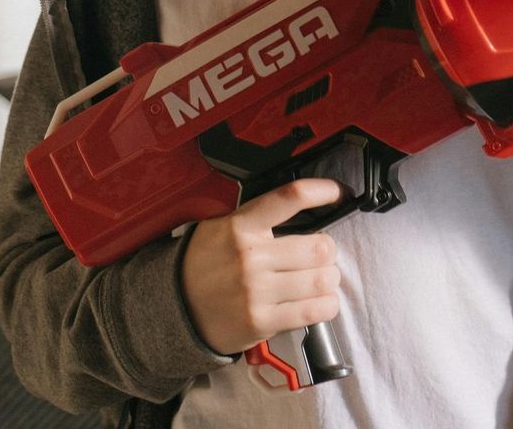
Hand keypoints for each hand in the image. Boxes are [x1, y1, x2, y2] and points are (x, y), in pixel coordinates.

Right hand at [179, 178, 343, 356]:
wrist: (176, 308)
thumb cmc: (203, 265)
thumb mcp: (220, 227)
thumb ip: (258, 217)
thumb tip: (305, 206)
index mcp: (240, 226)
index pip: (289, 198)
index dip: (321, 191)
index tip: (336, 192)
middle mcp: (249, 257)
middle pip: (319, 246)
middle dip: (327, 251)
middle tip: (320, 255)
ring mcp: (256, 291)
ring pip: (322, 280)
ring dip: (329, 279)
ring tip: (320, 279)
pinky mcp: (262, 321)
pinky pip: (314, 311)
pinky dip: (326, 305)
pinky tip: (319, 301)